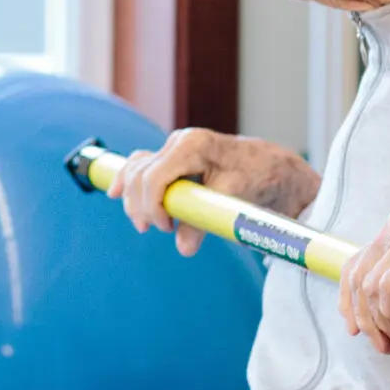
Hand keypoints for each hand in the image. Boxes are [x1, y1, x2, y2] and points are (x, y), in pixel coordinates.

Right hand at [108, 128, 320, 256]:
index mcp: (193, 145)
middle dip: (140, 206)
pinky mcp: (174, 157)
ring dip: (133, 197)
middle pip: (140, 175)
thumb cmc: (259, 177)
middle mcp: (179, 142)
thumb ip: (205, 221)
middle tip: (155, 231)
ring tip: (143, 223)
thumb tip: (183, 248)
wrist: (274, 167)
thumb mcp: (234, 200)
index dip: (152, 207)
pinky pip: (141, 165)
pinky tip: (115, 192)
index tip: (165, 229)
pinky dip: (129, 179)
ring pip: (136, 170)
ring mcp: (174, 147)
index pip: (154, 177)